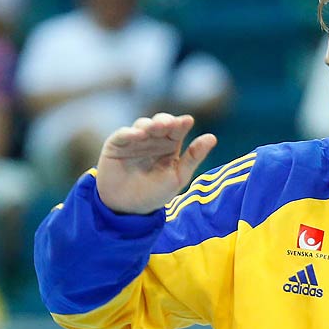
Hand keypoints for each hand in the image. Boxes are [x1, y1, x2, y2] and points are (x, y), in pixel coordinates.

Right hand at [94, 112, 216, 214]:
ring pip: (142, 125)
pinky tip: (138, 135)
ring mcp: (134, 140)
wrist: (128, 208)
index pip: (177, 129)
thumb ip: (193, 157)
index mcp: (170, 144)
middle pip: (160, 122)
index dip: (181, 123)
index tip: (187, 121)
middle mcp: (153, 139)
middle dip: (165, 120)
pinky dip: (129, 133)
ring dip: (149, 125)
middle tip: (169, 124)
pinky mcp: (116, 144)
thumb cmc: (155, 193)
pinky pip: (122, 135)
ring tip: (155, 128)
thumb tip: (212, 137)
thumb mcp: (178, 177)